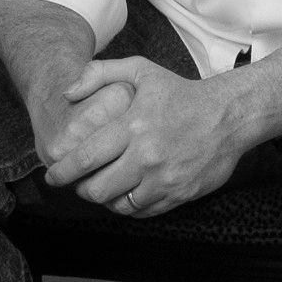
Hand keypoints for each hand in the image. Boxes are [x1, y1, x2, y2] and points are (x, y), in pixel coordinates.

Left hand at [44, 55, 246, 217]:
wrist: (229, 115)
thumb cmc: (181, 93)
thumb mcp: (142, 70)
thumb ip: (99, 74)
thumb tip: (67, 93)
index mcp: (134, 126)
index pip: (85, 158)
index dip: (62, 172)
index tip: (53, 176)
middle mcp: (147, 156)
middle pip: (97, 189)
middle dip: (81, 189)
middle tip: (78, 183)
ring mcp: (164, 179)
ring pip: (118, 204)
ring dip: (106, 198)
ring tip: (104, 187)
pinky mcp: (179, 194)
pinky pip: (142, 211)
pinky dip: (129, 205)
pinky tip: (127, 192)